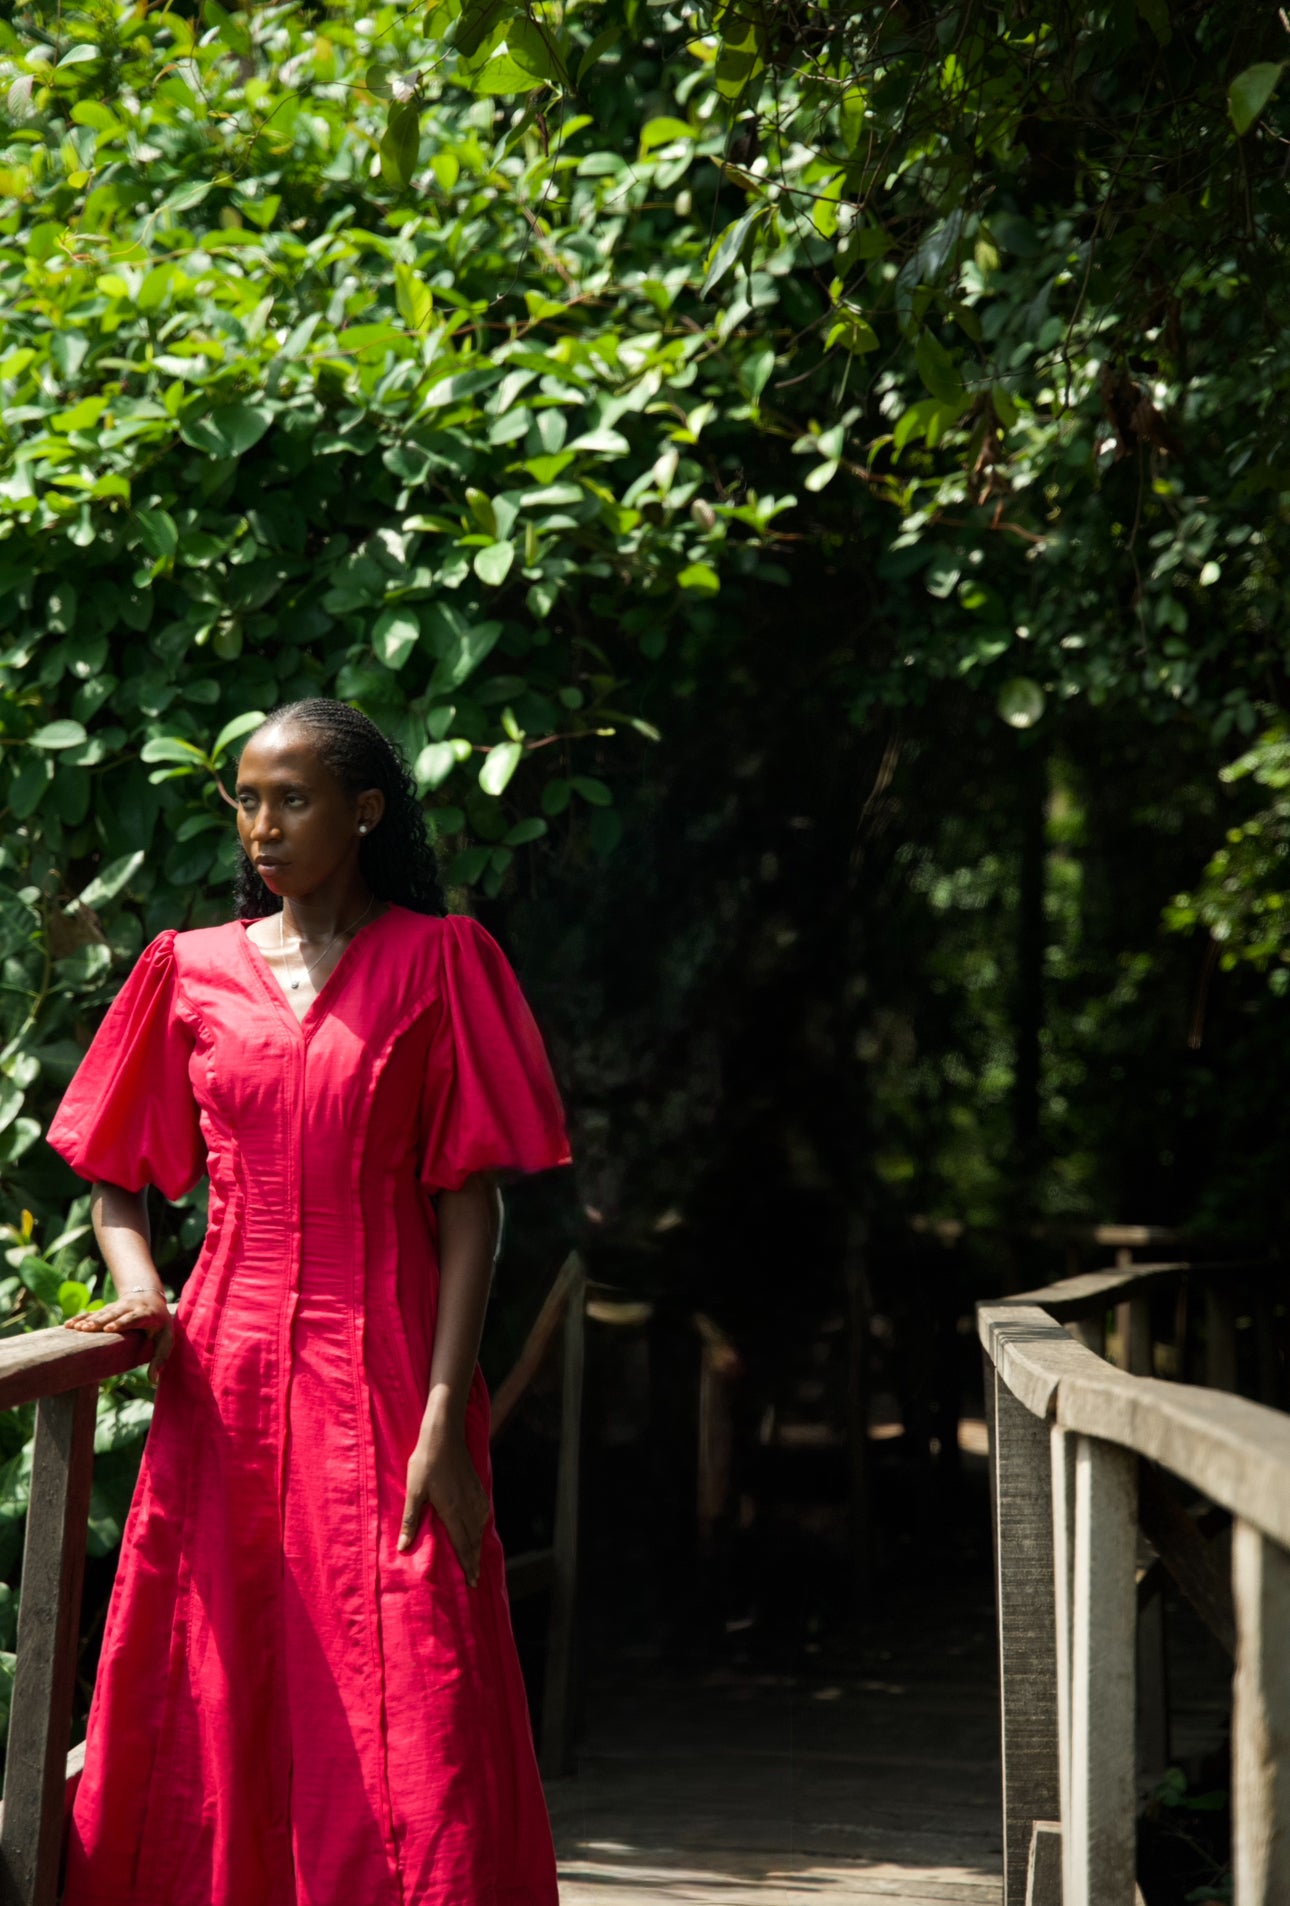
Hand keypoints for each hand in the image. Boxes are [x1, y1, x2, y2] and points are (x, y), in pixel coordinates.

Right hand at [63, 1288, 172, 1383]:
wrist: (150, 1299)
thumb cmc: (160, 1325)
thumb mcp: (166, 1340)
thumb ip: (160, 1358)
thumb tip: (153, 1381)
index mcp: (146, 1315)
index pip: (133, 1318)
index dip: (121, 1322)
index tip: (109, 1328)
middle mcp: (130, 1308)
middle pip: (114, 1315)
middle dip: (100, 1322)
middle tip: (86, 1329)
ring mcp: (117, 1307)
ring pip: (102, 1313)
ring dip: (89, 1320)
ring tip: (77, 1328)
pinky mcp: (107, 1309)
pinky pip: (92, 1313)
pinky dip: (80, 1318)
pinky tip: (69, 1325)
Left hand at [398, 1418, 489, 1584]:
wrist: (445, 1434)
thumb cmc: (426, 1462)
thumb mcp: (414, 1491)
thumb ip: (411, 1520)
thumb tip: (403, 1547)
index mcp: (452, 1511)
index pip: (462, 1544)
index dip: (467, 1564)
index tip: (472, 1581)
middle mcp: (467, 1506)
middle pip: (474, 1540)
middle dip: (474, 1560)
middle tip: (476, 1578)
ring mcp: (474, 1495)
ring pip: (479, 1527)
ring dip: (478, 1544)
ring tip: (477, 1557)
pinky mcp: (477, 1485)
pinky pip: (482, 1512)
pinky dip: (481, 1525)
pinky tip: (479, 1526)